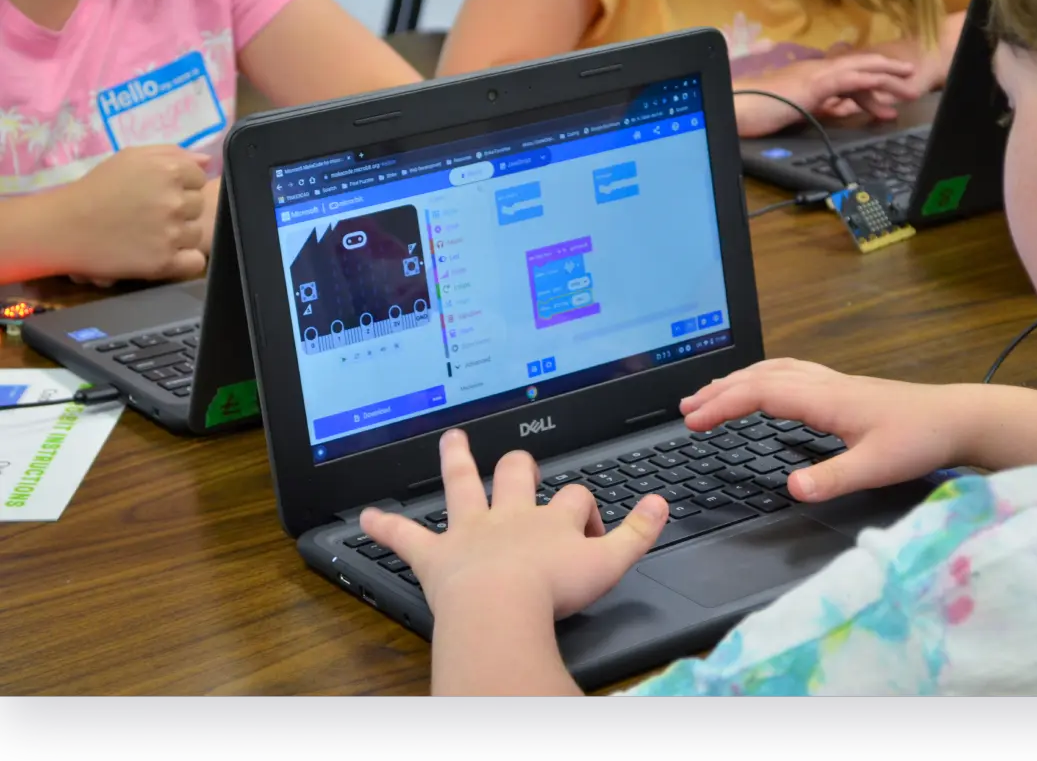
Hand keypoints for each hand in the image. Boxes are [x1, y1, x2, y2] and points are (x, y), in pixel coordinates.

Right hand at [61, 146, 210, 282]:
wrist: (64, 226)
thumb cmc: (97, 188)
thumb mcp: (131, 158)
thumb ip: (172, 154)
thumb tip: (207, 162)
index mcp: (170, 171)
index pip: (198, 178)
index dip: (181, 185)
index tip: (158, 191)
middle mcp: (175, 201)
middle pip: (199, 206)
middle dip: (180, 209)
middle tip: (151, 213)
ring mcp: (171, 233)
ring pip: (197, 233)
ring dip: (180, 234)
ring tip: (151, 233)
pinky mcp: (165, 262)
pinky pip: (195, 262)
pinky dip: (184, 260)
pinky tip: (165, 253)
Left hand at [360, 429, 668, 619]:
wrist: (504, 606)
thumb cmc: (554, 590)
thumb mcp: (611, 564)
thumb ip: (639, 533)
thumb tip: (660, 503)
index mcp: (551, 521)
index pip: (576, 500)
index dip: (586, 511)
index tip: (590, 532)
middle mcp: (511, 517)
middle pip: (518, 475)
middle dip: (520, 466)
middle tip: (520, 462)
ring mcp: (472, 532)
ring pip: (463, 486)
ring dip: (456, 462)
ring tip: (451, 441)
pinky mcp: (437, 556)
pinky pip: (407, 537)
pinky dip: (386, 527)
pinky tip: (365, 518)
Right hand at [680, 360, 966, 502]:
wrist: (959, 417)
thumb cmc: (920, 439)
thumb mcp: (876, 467)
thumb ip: (832, 478)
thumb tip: (790, 489)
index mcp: (824, 399)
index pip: (759, 393)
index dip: (721, 405)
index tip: (692, 422)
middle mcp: (823, 384)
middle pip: (759, 376)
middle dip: (718, 390)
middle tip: (685, 409)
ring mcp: (832, 382)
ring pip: (773, 370)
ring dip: (737, 380)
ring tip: (710, 395)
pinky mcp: (842, 388)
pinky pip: (788, 373)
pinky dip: (761, 377)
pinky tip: (760, 389)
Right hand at [736, 55, 920, 137]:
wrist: (736, 108)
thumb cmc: (756, 112)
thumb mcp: (795, 112)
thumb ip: (819, 108)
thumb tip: (841, 110)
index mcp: (812, 80)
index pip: (848, 78)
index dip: (871, 85)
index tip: (888, 94)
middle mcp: (816, 72)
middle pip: (859, 67)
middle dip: (886, 71)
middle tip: (910, 77)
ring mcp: (815, 76)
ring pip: (858, 69)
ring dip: (885, 73)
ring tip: (908, 81)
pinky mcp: (813, 85)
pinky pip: (846, 79)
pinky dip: (867, 79)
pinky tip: (882, 82)